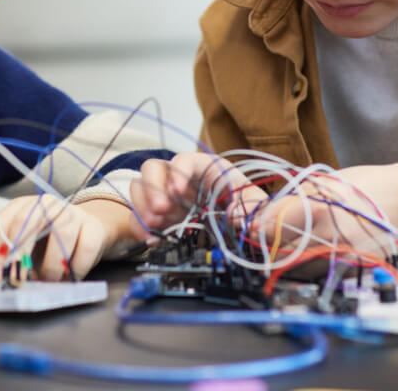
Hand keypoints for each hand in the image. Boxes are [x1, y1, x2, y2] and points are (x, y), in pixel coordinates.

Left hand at [0, 196, 133, 280]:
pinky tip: (70, 277)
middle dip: (19, 254)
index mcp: (24, 205)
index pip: (2, 222)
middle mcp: (47, 203)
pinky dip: (76, 268)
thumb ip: (11, 255)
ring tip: (49, 280)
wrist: (87, 231)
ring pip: (61, 235)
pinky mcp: (93, 226)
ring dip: (52, 266)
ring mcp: (72, 212)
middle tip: (18, 278)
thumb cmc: (52, 241)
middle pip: (26, 221)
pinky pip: (85, 248)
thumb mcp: (27, 245)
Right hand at [129, 151, 267, 240]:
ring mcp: (168, 198)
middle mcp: (182, 179)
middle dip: (153, 187)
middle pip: (154, 168)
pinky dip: (139, 226)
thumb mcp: (258, 206)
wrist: (247, 234)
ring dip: (142, 205)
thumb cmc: (251, 212)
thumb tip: (237, 217)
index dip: (179, 171)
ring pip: (140, 187)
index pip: (185, 159)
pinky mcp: (160, 218)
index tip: (177, 190)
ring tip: (154, 224)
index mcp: (206, 169)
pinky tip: (150, 238)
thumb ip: (253, 208)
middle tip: (160, 210)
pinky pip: (139, 216)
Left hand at [250, 167, 391, 259]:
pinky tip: (312, 251)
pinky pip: (319, 272)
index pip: (267, 228)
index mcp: (314, 209)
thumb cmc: (366, 185)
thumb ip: (292, 201)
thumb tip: (262, 215)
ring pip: (296, 268)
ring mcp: (340, 258)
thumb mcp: (322, 183)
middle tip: (262, 238)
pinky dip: (309, 265)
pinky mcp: (352, 270)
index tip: (247, 227)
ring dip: (286, 259)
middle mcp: (325, 238)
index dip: (253, 229)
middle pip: (277, 254)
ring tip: (287, 244)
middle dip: (266, 247)